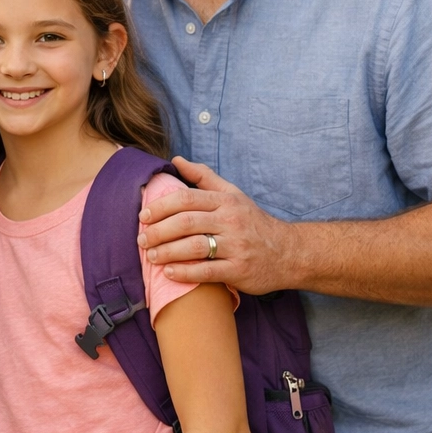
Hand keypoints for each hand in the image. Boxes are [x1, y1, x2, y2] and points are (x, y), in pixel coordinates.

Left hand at [138, 157, 292, 295]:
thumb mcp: (232, 194)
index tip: (143, 215)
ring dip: (167, 251)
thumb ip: (203, 177)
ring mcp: (236, 246)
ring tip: (151, 256)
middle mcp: (230, 221)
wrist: (289, 253)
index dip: (161, 206)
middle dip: (158, 231)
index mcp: (225, 201)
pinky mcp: (240, 270)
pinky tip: (169, 272)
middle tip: (141, 239)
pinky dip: (185, 272)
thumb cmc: (253, 222)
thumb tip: (176, 160)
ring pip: (194, 247)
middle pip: (186, 222)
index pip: (186, 199)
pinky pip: (207, 271)